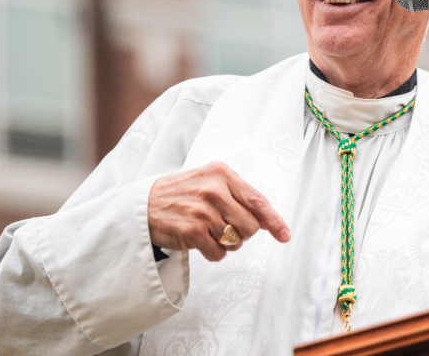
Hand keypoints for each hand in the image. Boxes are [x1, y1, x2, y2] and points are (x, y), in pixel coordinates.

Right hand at [148, 161, 289, 261]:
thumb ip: (238, 197)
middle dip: (242, 233)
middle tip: (226, 227)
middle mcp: (214, 190)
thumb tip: (267, 221)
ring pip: (235, 241)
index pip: (257, 200)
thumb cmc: (182, 193)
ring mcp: (203, 211)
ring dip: (226, 243)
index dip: (274, 221)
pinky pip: (219, 253)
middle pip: (250, 226)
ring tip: (209, 231)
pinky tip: (201, 241)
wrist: (143, 204)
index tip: (284, 235)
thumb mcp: (210, 182)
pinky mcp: (192, 231)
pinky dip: (214, 253)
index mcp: (222, 174)